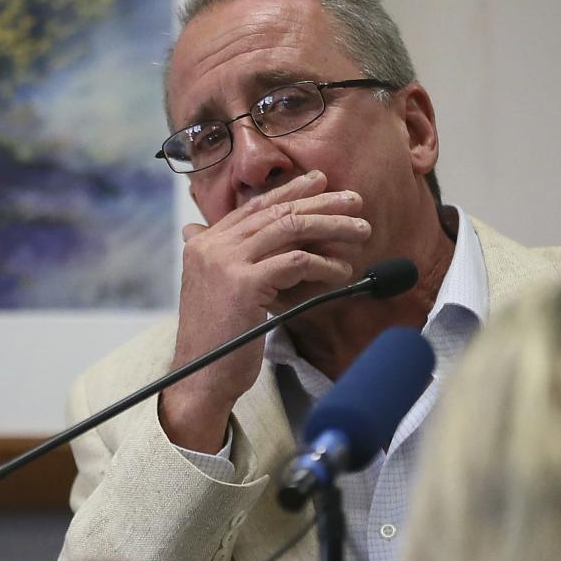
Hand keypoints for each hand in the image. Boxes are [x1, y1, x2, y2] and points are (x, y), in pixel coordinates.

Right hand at [160, 170, 370, 452]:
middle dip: (320, 202)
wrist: (200, 377)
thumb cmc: (215, 341)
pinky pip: (296, 262)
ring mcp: (226, 262)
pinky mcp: (244, 283)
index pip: (253, 206)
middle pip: (275, 212)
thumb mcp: (212, 290)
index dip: (289, 192)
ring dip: (331, 226)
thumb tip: (201, 229)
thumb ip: (219, 259)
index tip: (320, 182)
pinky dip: (324, 264)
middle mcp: (211, 246)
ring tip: (360, 230)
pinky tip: (342, 272)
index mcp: (202, 243)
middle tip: (353, 199)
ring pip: (289, 229)